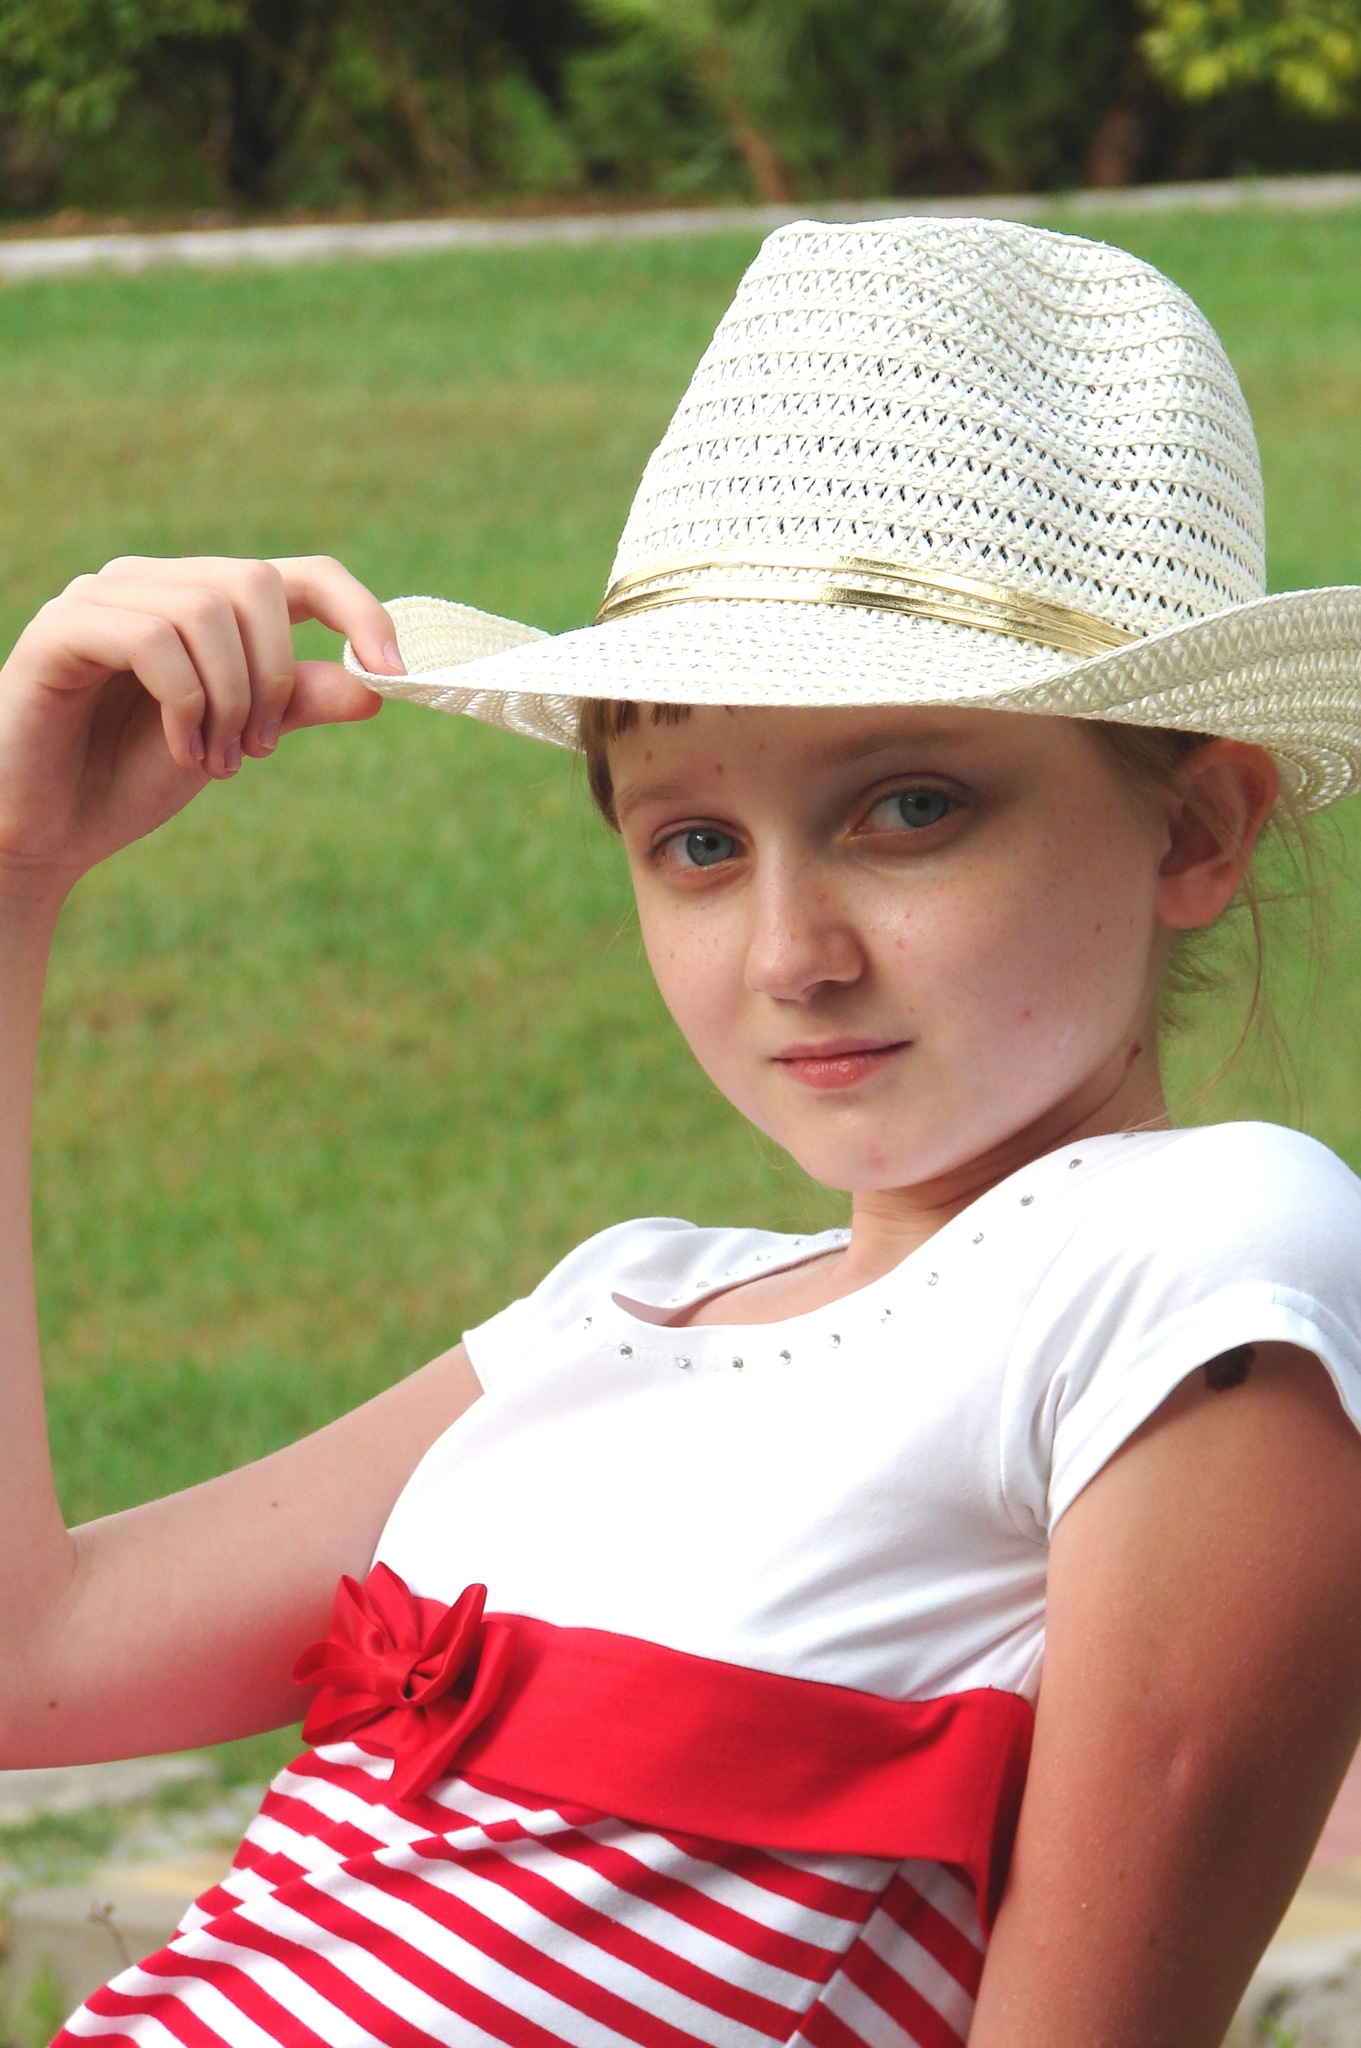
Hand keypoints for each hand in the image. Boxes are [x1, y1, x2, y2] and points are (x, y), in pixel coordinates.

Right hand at [0, 555, 399, 899]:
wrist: (46, 830)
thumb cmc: (131, 777)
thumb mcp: (237, 739)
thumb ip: (297, 702)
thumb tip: (376, 684)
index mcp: (202, 602)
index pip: (298, 574)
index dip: (358, 610)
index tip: (397, 673)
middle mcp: (152, 583)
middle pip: (256, 582)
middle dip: (275, 676)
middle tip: (258, 751)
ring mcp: (102, 598)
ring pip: (206, 610)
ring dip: (229, 700)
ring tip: (214, 762)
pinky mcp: (60, 630)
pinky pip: (150, 639)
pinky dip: (184, 704)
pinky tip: (182, 754)